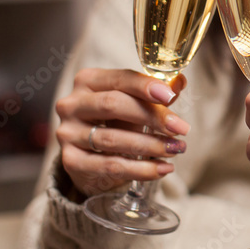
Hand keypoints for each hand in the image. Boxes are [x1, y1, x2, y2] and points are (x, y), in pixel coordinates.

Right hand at [54, 68, 190, 198]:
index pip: (120, 79)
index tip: (170, 96)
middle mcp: (72, 104)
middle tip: (181, 128)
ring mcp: (68, 133)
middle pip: (114, 105)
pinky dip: (141, 169)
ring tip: (176, 149)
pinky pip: (110, 166)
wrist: (92, 157)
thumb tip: (179, 82)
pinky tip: (163, 168)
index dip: (145, 86)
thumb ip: (156, 94)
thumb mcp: (135, 103)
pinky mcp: (71, 161)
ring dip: (151, 145)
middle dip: (152, 117)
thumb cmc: (117, 120)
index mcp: (88, 80)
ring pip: (113, 139)